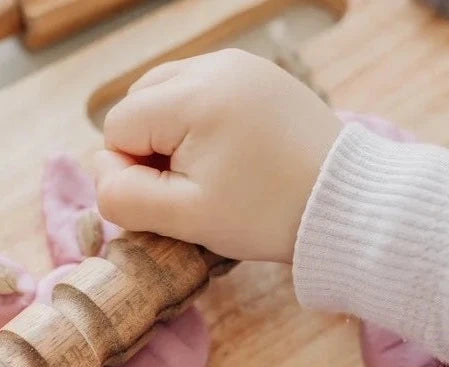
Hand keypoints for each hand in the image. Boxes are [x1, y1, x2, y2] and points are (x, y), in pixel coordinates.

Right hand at [95, 49, 340, 262]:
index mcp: (193, 96)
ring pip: (167, 96)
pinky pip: (202, 93)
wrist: (345, 204)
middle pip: (139, 103)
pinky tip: (225, 154)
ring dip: (170, 136)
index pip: (117, 128)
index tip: (169, 201)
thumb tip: (103, 175)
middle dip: (147, 150)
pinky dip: (198, 124)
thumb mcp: (184, 217)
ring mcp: (240, 66)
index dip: (128, 171)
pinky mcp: (259, 77)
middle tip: (186, 188)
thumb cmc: (264, 214)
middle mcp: (214, 66)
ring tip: (205, 172)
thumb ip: (124, 198)